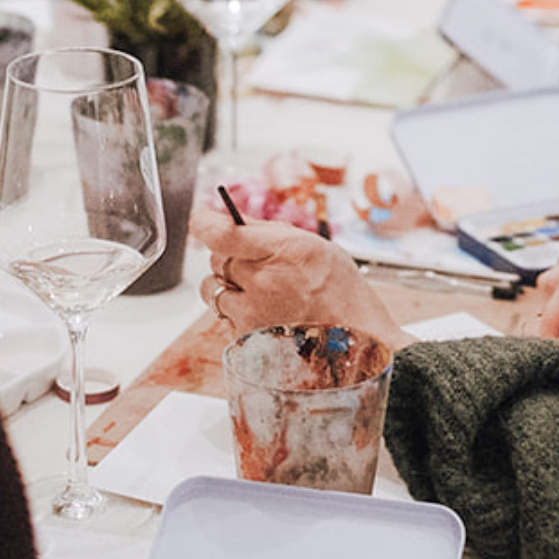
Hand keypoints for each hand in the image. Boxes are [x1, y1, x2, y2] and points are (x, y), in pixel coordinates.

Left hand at [191, 208, 412, 350]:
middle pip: (216, 258)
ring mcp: (253, 314)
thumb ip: (271, 232)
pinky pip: (223, 316)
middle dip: (228, 256)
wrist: (357, 342)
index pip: (223, 234)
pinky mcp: (246, 339)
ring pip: (211, 289)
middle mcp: (265, 282)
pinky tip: (265, 314)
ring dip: (226, 285)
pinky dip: (236, 312)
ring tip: (258, 291)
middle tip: (253, 263)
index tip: (202, 219)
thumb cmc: (341, 292)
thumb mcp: (316, 248)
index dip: (204, 223)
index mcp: (285, 251)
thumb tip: (231, 217)